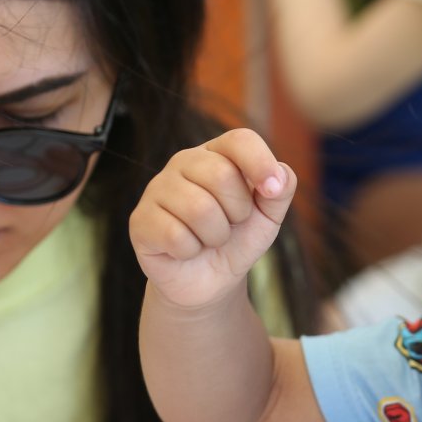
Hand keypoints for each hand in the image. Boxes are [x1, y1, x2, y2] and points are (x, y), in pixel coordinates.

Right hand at [129, 128, 297, 309]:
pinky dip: (191, 250)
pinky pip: (175, 235)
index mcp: (216, 154)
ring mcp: (157, 189)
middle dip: (237, 212)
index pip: (239, 140)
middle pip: (221, 175)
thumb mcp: (268, 216)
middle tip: (230, 225)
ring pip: (199, 208)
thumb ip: (281, 189)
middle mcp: (183, 163)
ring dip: (216, 235)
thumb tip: (278, 176)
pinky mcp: (140, 220)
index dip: (260, 162)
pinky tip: (187, 250)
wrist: (210, 281)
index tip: (271, 191)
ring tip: (209, 239)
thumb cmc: (237, 240)